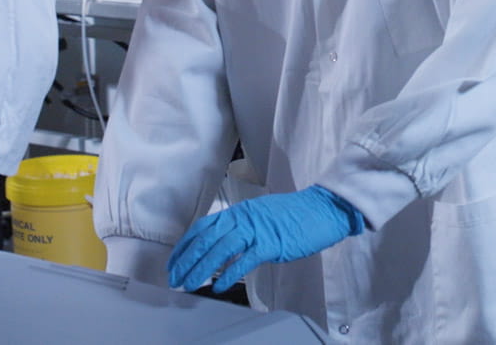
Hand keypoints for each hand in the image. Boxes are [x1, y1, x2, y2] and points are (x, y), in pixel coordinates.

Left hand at [166, 185, 363, 291]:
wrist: (321, 209)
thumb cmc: (293, 215)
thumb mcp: (259, 216)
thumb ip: (240, 227)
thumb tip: (222, 243)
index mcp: (238, 211)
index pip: (202, 227)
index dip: (185, 245)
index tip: (174, 261)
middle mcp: (242, 218)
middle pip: (206, 239)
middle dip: (187, 260)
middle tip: (176, 277)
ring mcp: (256, 230)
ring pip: (219, 250)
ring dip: (201, 269)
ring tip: (190, 284)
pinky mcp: (271, 243)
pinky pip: (244, 260)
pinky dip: (229, 274)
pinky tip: (219, 286)